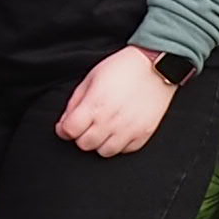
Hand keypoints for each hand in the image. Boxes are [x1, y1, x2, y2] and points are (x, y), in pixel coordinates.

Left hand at [55, 45, 175, 157]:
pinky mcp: (144, 134)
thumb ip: (75, 103)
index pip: (69, 131)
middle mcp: (111, 120)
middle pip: (85, 144)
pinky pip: (125, 150)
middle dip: (81, 136)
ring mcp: (129, 129)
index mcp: (95, 104)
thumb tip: (64, 123)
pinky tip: (119, 130)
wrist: (155, 66)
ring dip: (99, 143)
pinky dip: (119, 144)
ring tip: (103, 129)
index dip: (64, 129)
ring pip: (104, 152)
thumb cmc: (122, 68)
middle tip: (86, 126)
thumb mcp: (91, 78)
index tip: (66, 126)